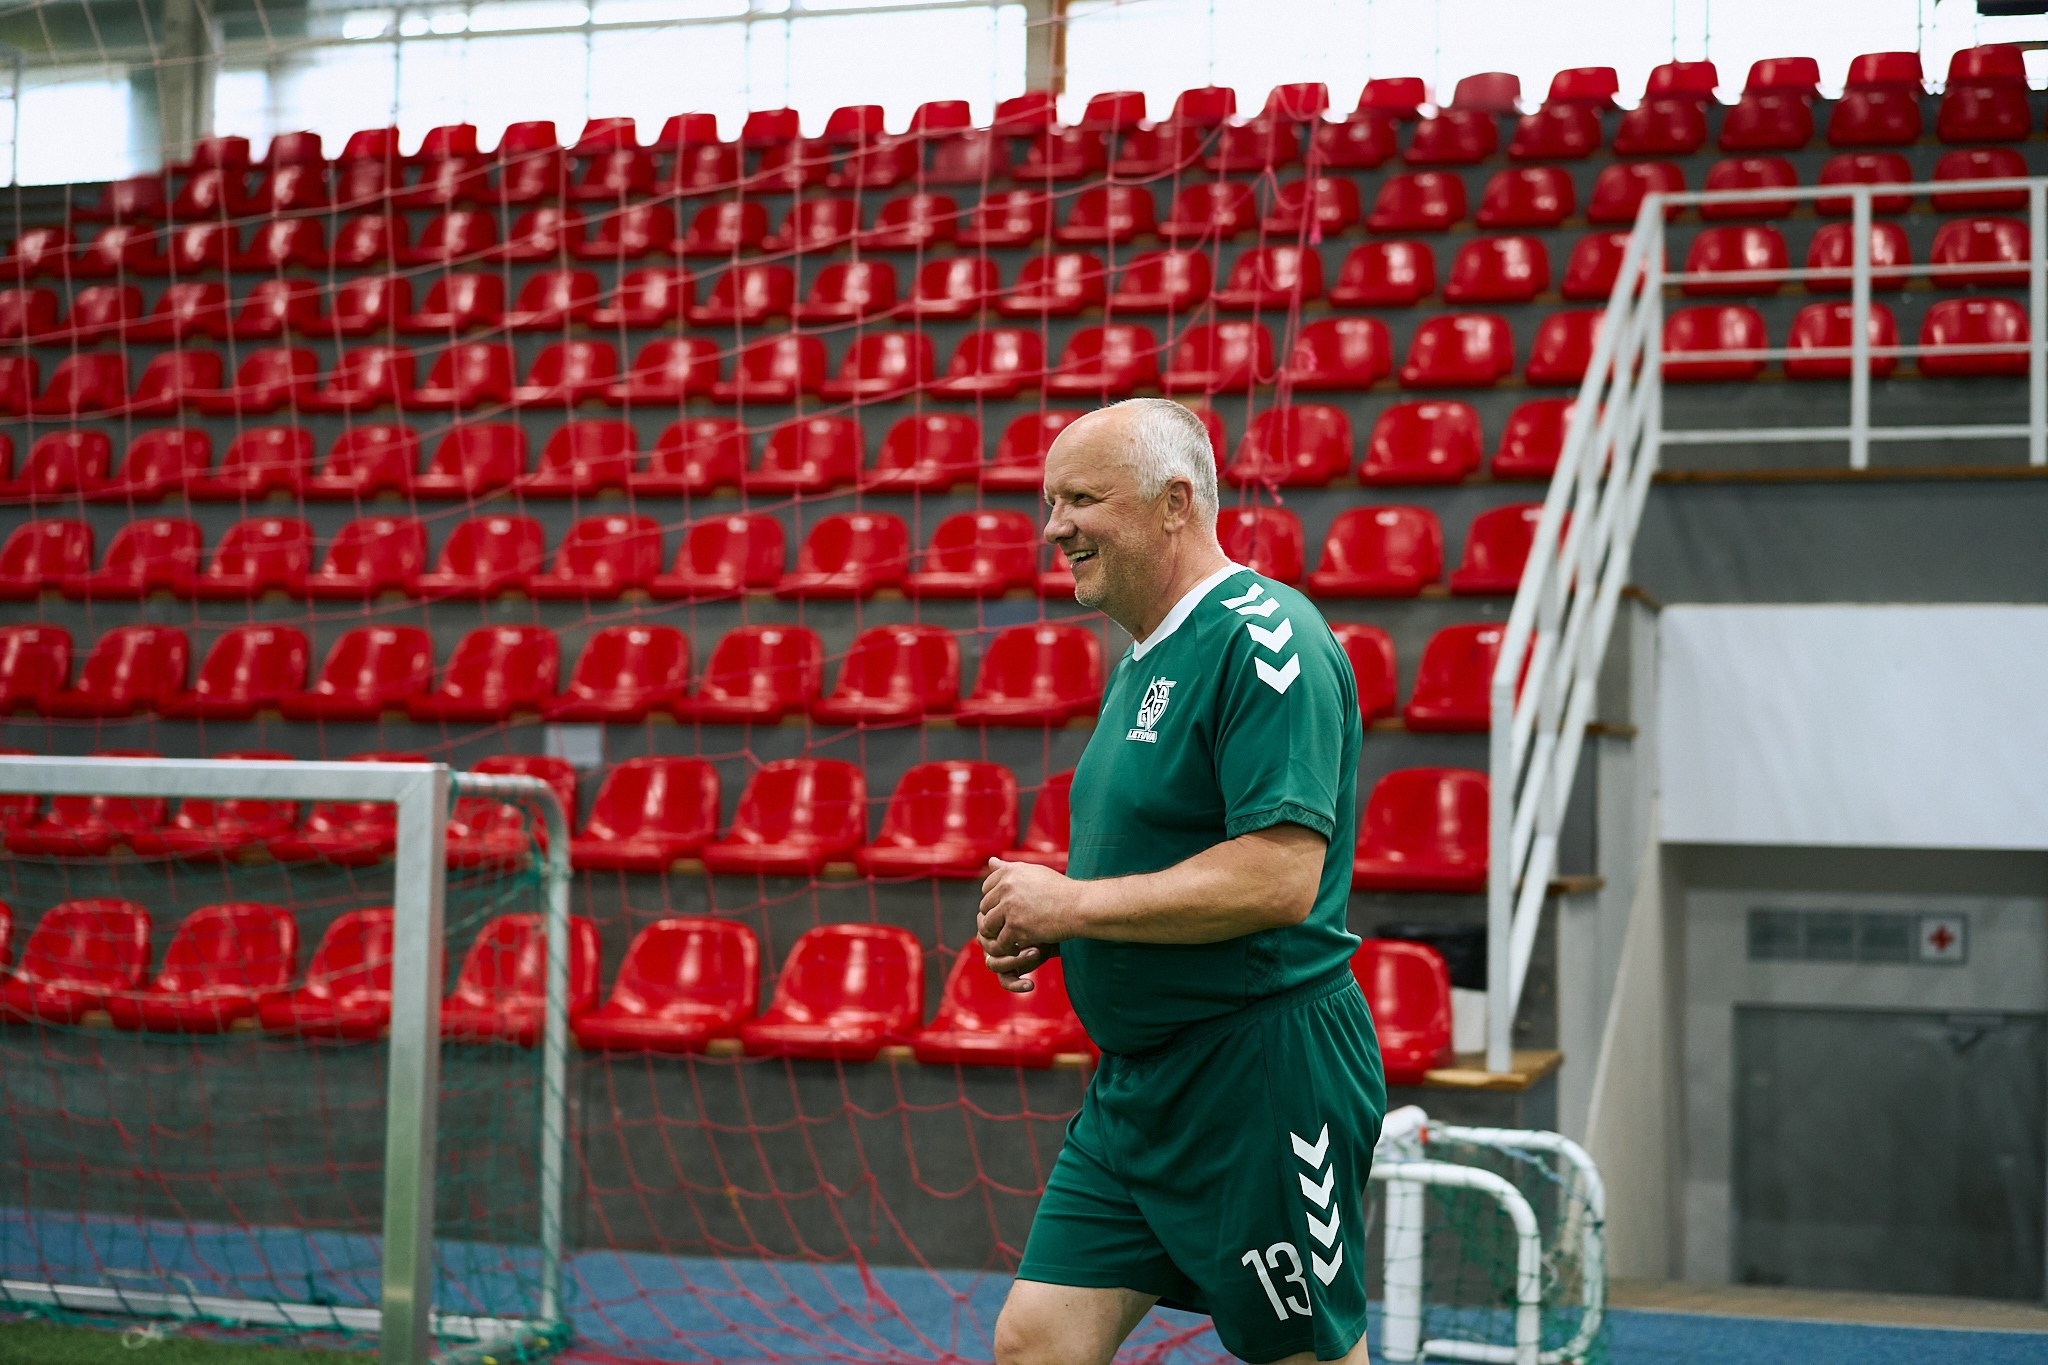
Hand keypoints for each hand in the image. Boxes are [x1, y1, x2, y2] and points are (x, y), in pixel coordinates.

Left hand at [978, 857, 1085, 994]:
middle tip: (1009, 926)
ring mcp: (1010, 907)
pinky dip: (1007, 947)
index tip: (1008, 909)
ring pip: (988, 925)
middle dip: (995, 918)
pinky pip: (1001, 941)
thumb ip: (1009, 868)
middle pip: (985, 907)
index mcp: (1010, 872)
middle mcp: (1006, 886)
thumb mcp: (1033, 872)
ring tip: (1010, 938)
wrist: (1078, 906)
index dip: (995, 901)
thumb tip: (990, 861)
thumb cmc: (1059, 890)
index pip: (986, 888)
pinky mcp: (1016, 927)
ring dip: (997, 934)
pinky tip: (1018, 947)